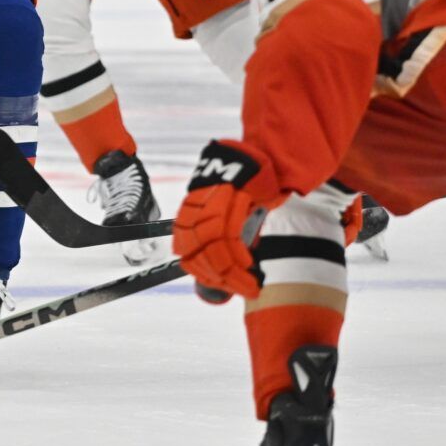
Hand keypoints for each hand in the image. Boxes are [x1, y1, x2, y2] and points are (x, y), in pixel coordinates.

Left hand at [173, 139, 281, 302]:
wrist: (258, 156)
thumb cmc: (246, 189)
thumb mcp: (230, 215)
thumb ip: (225, 240)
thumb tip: (230, 271)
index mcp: (190, 216)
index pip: (187, 254)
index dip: (204, 275)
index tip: (221, 286)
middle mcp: (194, 209)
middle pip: (198, 253)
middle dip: (220, 278)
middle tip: (243, 289)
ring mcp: (210, 201)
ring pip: (212, 248)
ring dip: (231, 273)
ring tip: (249, 285)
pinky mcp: (229, 196)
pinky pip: (228, 234)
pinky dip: (238, 254)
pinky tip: (247, 265)